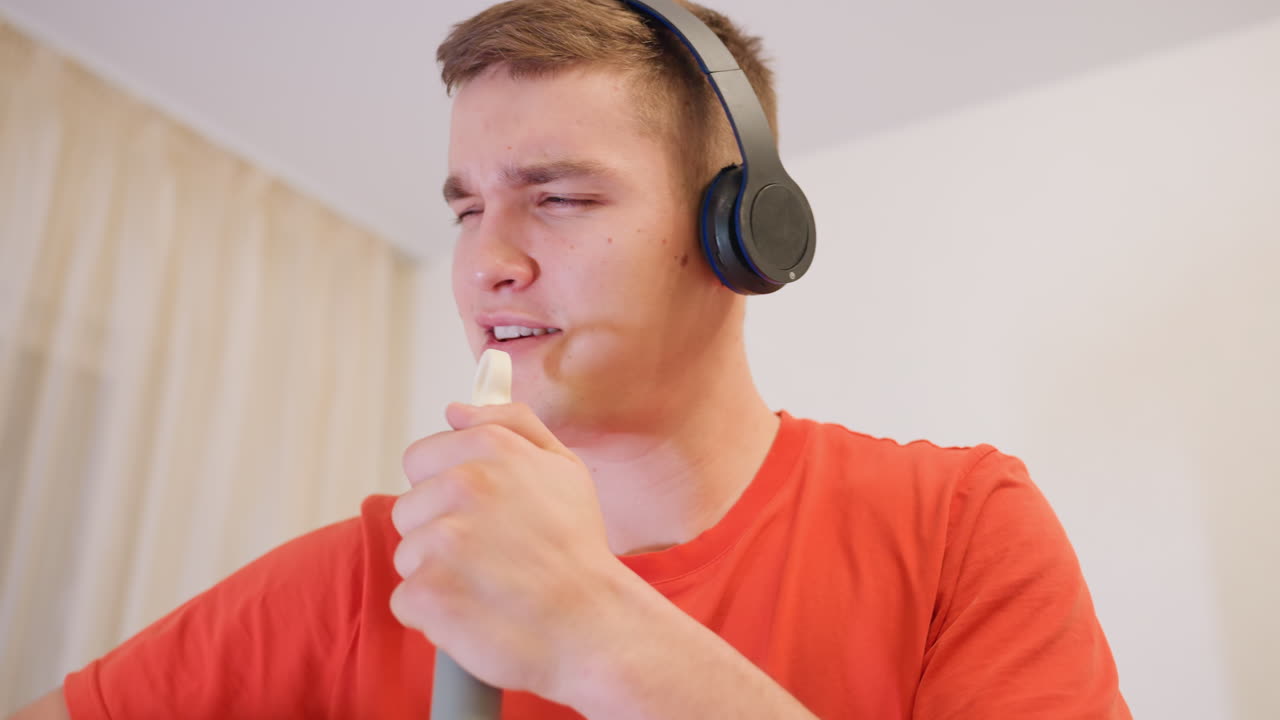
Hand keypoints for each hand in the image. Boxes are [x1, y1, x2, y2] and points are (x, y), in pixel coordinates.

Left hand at [390, 402, 637, 703]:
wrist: (595, 626)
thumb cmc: (577, 551)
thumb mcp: (563, 469)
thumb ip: (511, 424)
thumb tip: (456, 409)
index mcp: (492, 450)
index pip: (421, 459)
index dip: (445, 489)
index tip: (478, 514)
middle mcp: (464, 485)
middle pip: (409, 509)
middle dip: (439, 533)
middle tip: (490, 555)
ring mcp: (443, 541)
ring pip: (409, 556)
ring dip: (439, 575)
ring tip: (489, 586)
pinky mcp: (429, 592)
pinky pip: (407, 601)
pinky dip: (435, 615)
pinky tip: (476, 612)